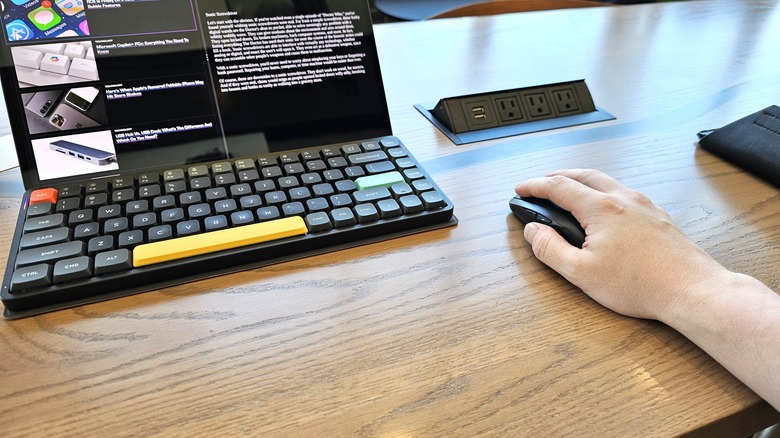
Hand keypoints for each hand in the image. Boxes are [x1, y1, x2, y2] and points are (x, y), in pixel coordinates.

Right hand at [514, 169, 728, 321]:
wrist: (692, 290)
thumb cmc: (640, 284)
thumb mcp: (581, 273)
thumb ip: (550, 249)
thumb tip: (533, 232)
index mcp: (601, 208)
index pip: (558, 187)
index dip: (535, 186)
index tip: (521, 188)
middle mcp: (623, 199)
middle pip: (583, 175)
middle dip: (557, 176)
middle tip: (541, 185)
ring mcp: (643, 205)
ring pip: (606, 182)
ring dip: (581, 182)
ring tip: (568, 193)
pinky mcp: (657, 216)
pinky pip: (623, 193)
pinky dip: (602, 191)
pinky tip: (602, 208)